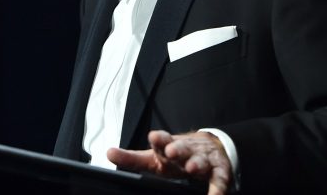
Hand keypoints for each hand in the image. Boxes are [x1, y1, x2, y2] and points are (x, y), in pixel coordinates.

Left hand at [107, 130, 231, 194]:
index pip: (162, 141)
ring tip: (191, 168)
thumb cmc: (175, 156)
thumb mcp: (154, 157)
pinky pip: (219, 180)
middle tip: (171, 151)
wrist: (211, 147)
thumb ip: (132, 157)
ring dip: (195, 163)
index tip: (154, 138)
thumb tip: (108, 152)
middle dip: (176, 149)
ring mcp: (203, 160)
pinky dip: (217, 188)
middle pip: (180, 148)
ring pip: (199, 161)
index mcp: (167, 147)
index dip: (159, 140)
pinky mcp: (219, 171)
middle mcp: (185, 151)